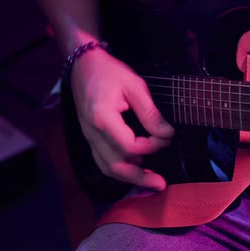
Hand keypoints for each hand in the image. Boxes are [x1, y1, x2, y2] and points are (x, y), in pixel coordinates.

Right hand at [70, 48, 174, 190]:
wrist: (82, 65)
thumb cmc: (109, 72)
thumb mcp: (135, 86)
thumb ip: (150, 113)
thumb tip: (167, 134)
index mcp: (102, 118)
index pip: (129, 146)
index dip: (151, 146)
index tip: (166, 137)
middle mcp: (92, 133)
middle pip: (116, 165)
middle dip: (140, 178)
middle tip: (161, 184)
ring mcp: (89, 138)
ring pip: (107, 168)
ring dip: (130, 178)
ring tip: (151, 183)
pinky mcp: (90, 138)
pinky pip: (102, 162)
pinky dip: (119, 171)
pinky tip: (135, 171)